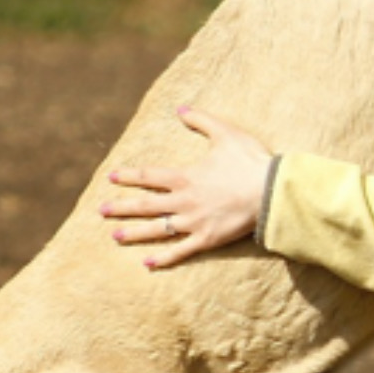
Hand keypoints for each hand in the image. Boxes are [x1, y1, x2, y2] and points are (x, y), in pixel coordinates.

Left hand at [102, 108, 273, 269]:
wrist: (272, 192)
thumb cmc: (250, 161)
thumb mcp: (226, 133)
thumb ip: (202, 121)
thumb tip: (181, 109)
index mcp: (186, 177)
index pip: (150, 176)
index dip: (130, 176)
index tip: (112, 176)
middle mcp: (184, 201)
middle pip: (146, 205)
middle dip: (122, 207)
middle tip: (101, 211)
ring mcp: (194, 223)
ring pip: (158, 229)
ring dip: (135, 232)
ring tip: (115, 236)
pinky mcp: (207, 239)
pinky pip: (180, 251)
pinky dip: (163, 258)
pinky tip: (146, 263)